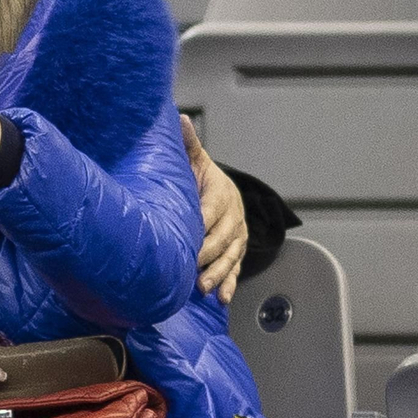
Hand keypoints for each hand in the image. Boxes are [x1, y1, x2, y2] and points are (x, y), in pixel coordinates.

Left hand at [180, 114, 246, 302]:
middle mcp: (233, 216)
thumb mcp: (195, 160)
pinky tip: (222, 298)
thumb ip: (188, 144)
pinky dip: (229, 284)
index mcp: (221, 194)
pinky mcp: (236, 251)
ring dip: (218, 274)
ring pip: (231, 257)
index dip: (201, 226)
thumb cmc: (201, 177)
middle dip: (208, 256)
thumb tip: (180, 119)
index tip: (188, 239)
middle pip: (222, 238)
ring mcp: (237, 236)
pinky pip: (236, 269)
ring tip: (204, 289)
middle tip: (191, 270)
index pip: (211, 211)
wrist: (221, 190)